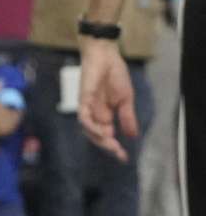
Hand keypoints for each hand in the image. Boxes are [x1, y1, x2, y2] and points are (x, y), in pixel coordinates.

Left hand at [78, 37, 138, 161]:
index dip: (114, 147)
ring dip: (99, 139)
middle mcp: (94, 114)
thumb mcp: (126, 100)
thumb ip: (127, 118)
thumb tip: (133, 136)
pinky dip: (90, 125)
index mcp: (104, 115)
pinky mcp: (83, 100)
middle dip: (107, 146)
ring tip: (111, 146)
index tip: (124, 158)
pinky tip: (99, 131)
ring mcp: (87, 108)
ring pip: (88, 130)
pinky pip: (84, 117)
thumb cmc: (115, 75)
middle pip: (97, 136)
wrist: (106, 57)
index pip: (107, 136)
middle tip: (118, 154)